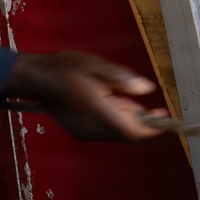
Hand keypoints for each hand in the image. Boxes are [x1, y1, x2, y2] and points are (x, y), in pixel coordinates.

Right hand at [4, 51, 165, 141]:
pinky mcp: (79, 132)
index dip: (153, 128)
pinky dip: (113, 121)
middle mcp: (93, 128)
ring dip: (126, 120)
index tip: (163, 115)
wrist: (36, 78)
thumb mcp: (96, 65)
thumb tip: (146, 89)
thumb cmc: (64, 68)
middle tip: (138, 101)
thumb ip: (123, 79)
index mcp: (99, 112)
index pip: (134, 132)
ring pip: (116, 134)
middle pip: (127, 134)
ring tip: (117, 98)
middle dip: (140, 121)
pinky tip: (105, 104)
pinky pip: (104, 132)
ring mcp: (85, 132)